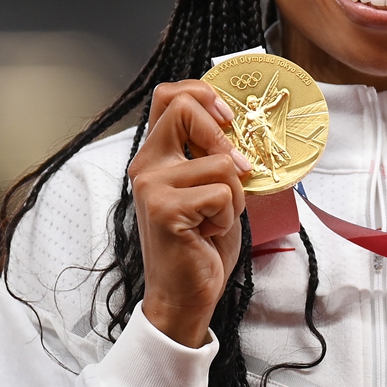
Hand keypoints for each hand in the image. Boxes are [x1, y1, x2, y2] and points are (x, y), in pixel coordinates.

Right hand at [127, 79, 252, 347]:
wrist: (185, 293)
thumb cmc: (200, 241)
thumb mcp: (208, 187)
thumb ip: (212, 154)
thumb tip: (239, 125)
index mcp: (156, 155)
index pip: (168, 96)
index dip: (201, 92)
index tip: (227, 117)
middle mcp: (147, 165)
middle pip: (184, 108)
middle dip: (223, 135)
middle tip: (236, 169)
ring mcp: (152, 186)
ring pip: (221, 161)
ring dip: (235, 194)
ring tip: (216, 217)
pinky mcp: (166, 209)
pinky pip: (222, 193)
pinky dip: (229, 215)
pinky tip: (209, 231)